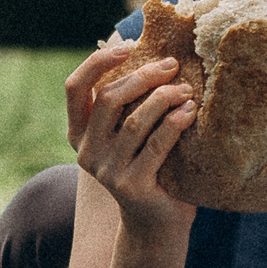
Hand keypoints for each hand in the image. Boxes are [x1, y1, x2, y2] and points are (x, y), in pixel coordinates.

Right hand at [63, 38, 197, 235]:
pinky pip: (156, 146)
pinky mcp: (131, 186)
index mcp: (79, 132)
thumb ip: (129, 101)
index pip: (75, 87)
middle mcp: (86, 151)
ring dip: (164, 98)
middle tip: (172, 65)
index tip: (129, 46)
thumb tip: (150, 50)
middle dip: (143, 76)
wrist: (156, 221)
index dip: (97, 62)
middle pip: (108, 98)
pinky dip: (175, 123)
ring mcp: (107, 171)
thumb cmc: (148, 164)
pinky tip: (191, 111)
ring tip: (188, 89)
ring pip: (134, 121)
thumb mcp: (130, 131)